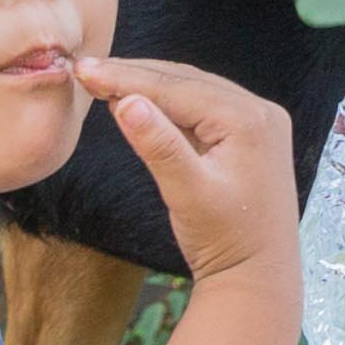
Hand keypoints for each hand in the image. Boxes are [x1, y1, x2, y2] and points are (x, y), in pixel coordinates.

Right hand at [86, 55, 297, 288]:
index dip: (127, 78)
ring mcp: (259, 123)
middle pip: (187, 83)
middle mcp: (260, 112)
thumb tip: (126, 101)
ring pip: (195, 92)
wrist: (257, 274)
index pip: (177, 89)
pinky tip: (139, 101)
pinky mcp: (251, 136)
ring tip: (104, 79)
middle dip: (135, 75)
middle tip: (86, 70)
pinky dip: (170, 104)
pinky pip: (204, 109)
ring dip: (151, 86)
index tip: (84, 69)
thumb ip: (158, 146)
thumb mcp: (186, 193)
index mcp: (249, 121)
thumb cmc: (225, 239)